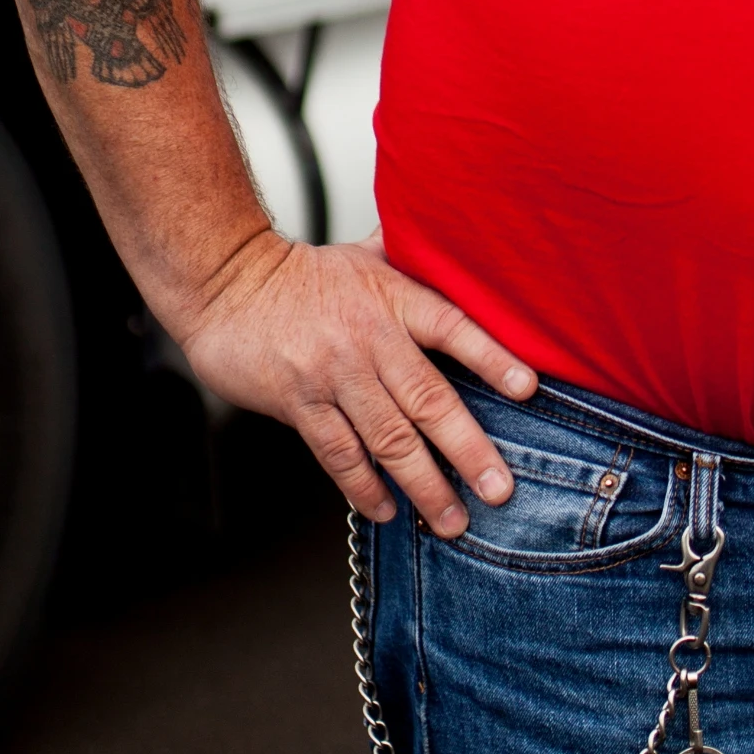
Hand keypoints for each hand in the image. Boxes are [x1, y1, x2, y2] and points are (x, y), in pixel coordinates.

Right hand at [170, 231, 537, 534]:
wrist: (225, 282)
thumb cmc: (300, 273)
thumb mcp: (363, 255)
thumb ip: (411, 256)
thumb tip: (456, 233)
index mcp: (392, 298)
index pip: (453, 327)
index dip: (492, 357)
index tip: (528, 390)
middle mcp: (368, 337)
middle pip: (429, 399)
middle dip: (468, 450)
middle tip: (499, 490)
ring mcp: (333, 374)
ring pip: (388, 438)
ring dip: (423, 484)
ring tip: (450, 520)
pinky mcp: (298, 402)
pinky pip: (339, 453)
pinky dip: (364, 486)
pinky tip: (386, 509)